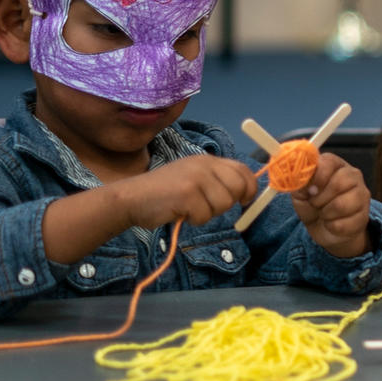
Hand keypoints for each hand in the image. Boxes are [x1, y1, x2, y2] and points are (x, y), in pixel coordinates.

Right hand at [109, 154, 257, 229]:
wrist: (131, 198)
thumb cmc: (164, 193)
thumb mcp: (193, 178)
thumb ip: (217, 181)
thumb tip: (248, 193)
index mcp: (207, 160)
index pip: (242, 170)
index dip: (250, 188)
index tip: (245, 201)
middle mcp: (203, 165)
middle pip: (238, 188)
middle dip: (228, 203)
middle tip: (208, 207)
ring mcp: (195, 178)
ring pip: (223, 204)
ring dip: (207, 213)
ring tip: (188, 207)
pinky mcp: (187, 194)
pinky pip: (205, 215)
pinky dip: (194, 220)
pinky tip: (179, 212)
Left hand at [290, 152, 371, 257]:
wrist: (323, 228)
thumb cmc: (312, 205)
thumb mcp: (300, 192)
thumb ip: (300, 182)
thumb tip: (300, 177)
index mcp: (336, 165)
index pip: (329, 162)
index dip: (317, 177)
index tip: (310, 189)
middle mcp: (353, 176)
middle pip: (339, 184)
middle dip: (320, 198)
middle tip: (315, 203)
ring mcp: (362, 196)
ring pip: (341, 205)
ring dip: (325, 214)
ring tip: (324, 213)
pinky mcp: (363, 217)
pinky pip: (343, 224)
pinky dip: (331, 227)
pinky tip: (332, 223)